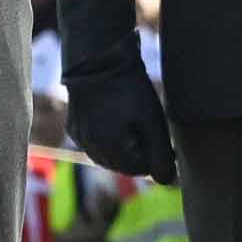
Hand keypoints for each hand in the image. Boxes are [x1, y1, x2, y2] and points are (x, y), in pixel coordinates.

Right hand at [65, 66, 177, 181]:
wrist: (99, 59)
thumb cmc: (131, 89)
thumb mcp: (153, 121)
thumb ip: (161, 154)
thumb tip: (167, 182)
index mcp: (110, 148)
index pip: (140, 169)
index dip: (154, 156)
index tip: (162, 138)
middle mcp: (91, 148)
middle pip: (123, 166)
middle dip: (138, 153)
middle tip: (148, 128)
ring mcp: (79, 138)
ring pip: (107, 158)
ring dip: (122, 149)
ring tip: (132, 123)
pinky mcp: (74, 128)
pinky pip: (94, 145)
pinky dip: (106, 140)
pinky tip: (116, 121)